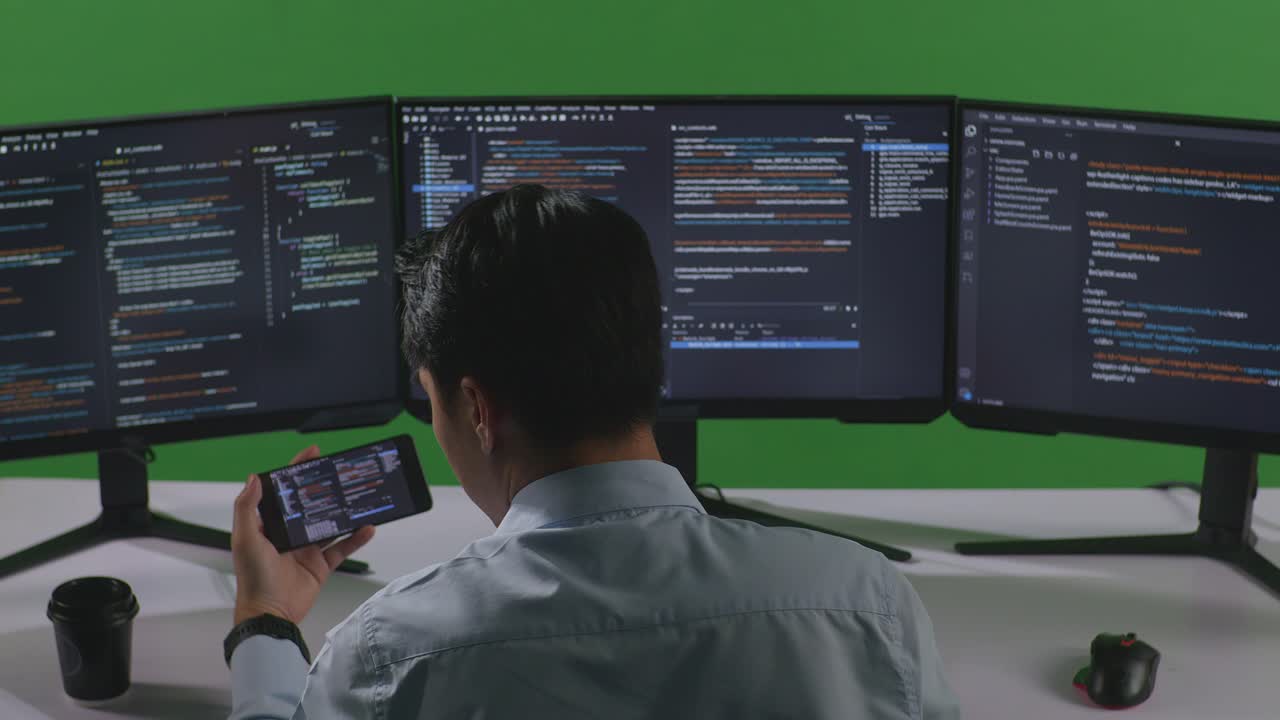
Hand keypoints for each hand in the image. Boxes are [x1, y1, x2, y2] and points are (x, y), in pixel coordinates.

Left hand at [231, 445, 374, 624]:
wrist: (270, 615)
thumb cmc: (253, 579)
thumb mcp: (245, 539)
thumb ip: (247, 508)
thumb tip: (254, 478)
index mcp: (270, 524)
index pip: (285, 490)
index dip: (297, 470)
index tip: (313, 453)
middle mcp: (289, 534)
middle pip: (312, 504)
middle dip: (327, 488)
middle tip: (342, 474)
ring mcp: (307, 549)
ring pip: (331, 524)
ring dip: (345, 512)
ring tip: (359, 499)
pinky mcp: (321, 565)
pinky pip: (343, 548)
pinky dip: (356, 538)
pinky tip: (366, 528)